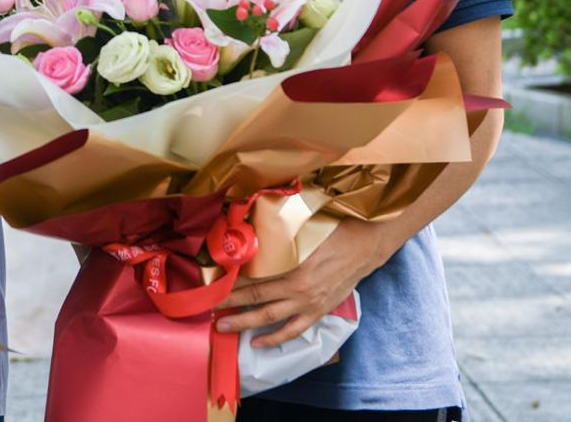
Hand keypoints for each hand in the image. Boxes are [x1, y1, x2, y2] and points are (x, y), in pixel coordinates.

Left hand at [213, 221, 391, 347]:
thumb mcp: (301, 226)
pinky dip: (274, 339)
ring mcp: (307, 302)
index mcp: (290, 262)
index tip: (211, 281)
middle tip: (206, 306)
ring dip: (244, 322)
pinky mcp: (318, 312)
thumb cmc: (333, 230)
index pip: (251, 274)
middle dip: (228, 301)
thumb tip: (249, 226)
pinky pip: (292, 331)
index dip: (229, 279)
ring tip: (222, 326)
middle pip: (254, 296)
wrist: (365, 246)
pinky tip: (257, 343)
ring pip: (268, 317)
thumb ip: (276, 232)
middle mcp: (296, 287)